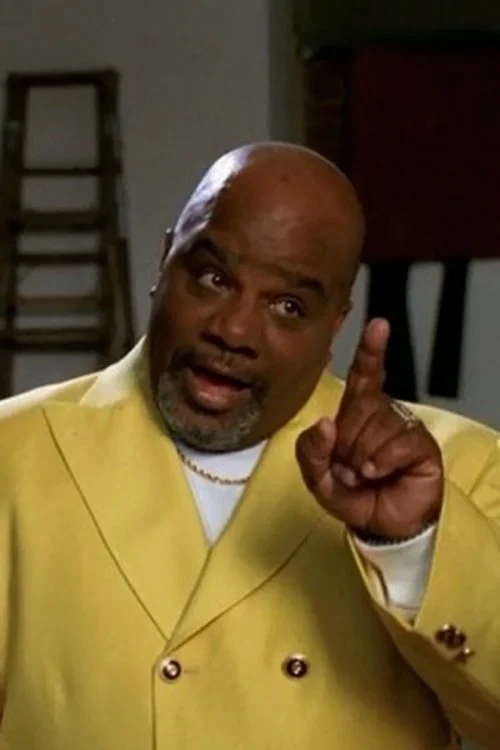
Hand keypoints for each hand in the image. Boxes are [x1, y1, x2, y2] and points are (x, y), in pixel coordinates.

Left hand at [296, 318, 442, 539]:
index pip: (364, 376)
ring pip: (375, 428)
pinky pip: (397, 442)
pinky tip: (378, 474)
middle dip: (346, 446)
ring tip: (366, 475)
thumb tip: (325, 423)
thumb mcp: (319, 479)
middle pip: (357, 410)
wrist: (383, 527)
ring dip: (362, 460)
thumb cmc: (353, 496)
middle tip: (350, 469)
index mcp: (356, 414)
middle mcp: (382, 414)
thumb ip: (311, 453)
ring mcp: (402, 428)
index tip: (378, 324)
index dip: (370, 350)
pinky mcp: (421, 445)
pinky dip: (382, 461)